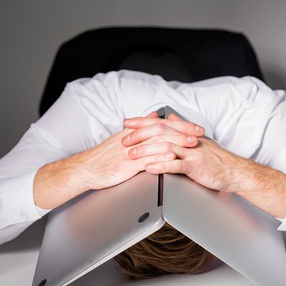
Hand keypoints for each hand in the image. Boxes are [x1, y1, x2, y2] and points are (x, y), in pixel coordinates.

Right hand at [33, 112, 204, 209]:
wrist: (86, 169)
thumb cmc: (104, 157)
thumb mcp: (123, 139)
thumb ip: (140, 128)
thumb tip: (154, 116)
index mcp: (134, 132)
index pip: (161, 123)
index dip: (180, 125)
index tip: (195, 127)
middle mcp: (134, 138)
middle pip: (162, 129)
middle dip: (184, 131)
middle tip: (199, 133)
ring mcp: (131, 150)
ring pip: (157, 142)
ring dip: (177, 142)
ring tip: (192, 144)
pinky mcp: (127, 164)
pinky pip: (146, 158)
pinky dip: (160, 156)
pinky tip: (172, 156)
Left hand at [127, 114, 285, 217]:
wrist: (234, 171)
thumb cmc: (216, 159)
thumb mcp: (198, 140)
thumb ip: (182, 128)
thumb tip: (170, 118)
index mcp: (186, 133)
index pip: (160, 123)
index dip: (142, 122)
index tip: (127, 123)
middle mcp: (187, 140)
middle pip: (160, 132)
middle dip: (139, 135)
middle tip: (124, 140)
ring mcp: (192, 153)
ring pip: (165, 147)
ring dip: (146, 150)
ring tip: (131, 155)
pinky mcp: (195, 167)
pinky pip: (175, 165)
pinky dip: (160, 165)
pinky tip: (149, 168)